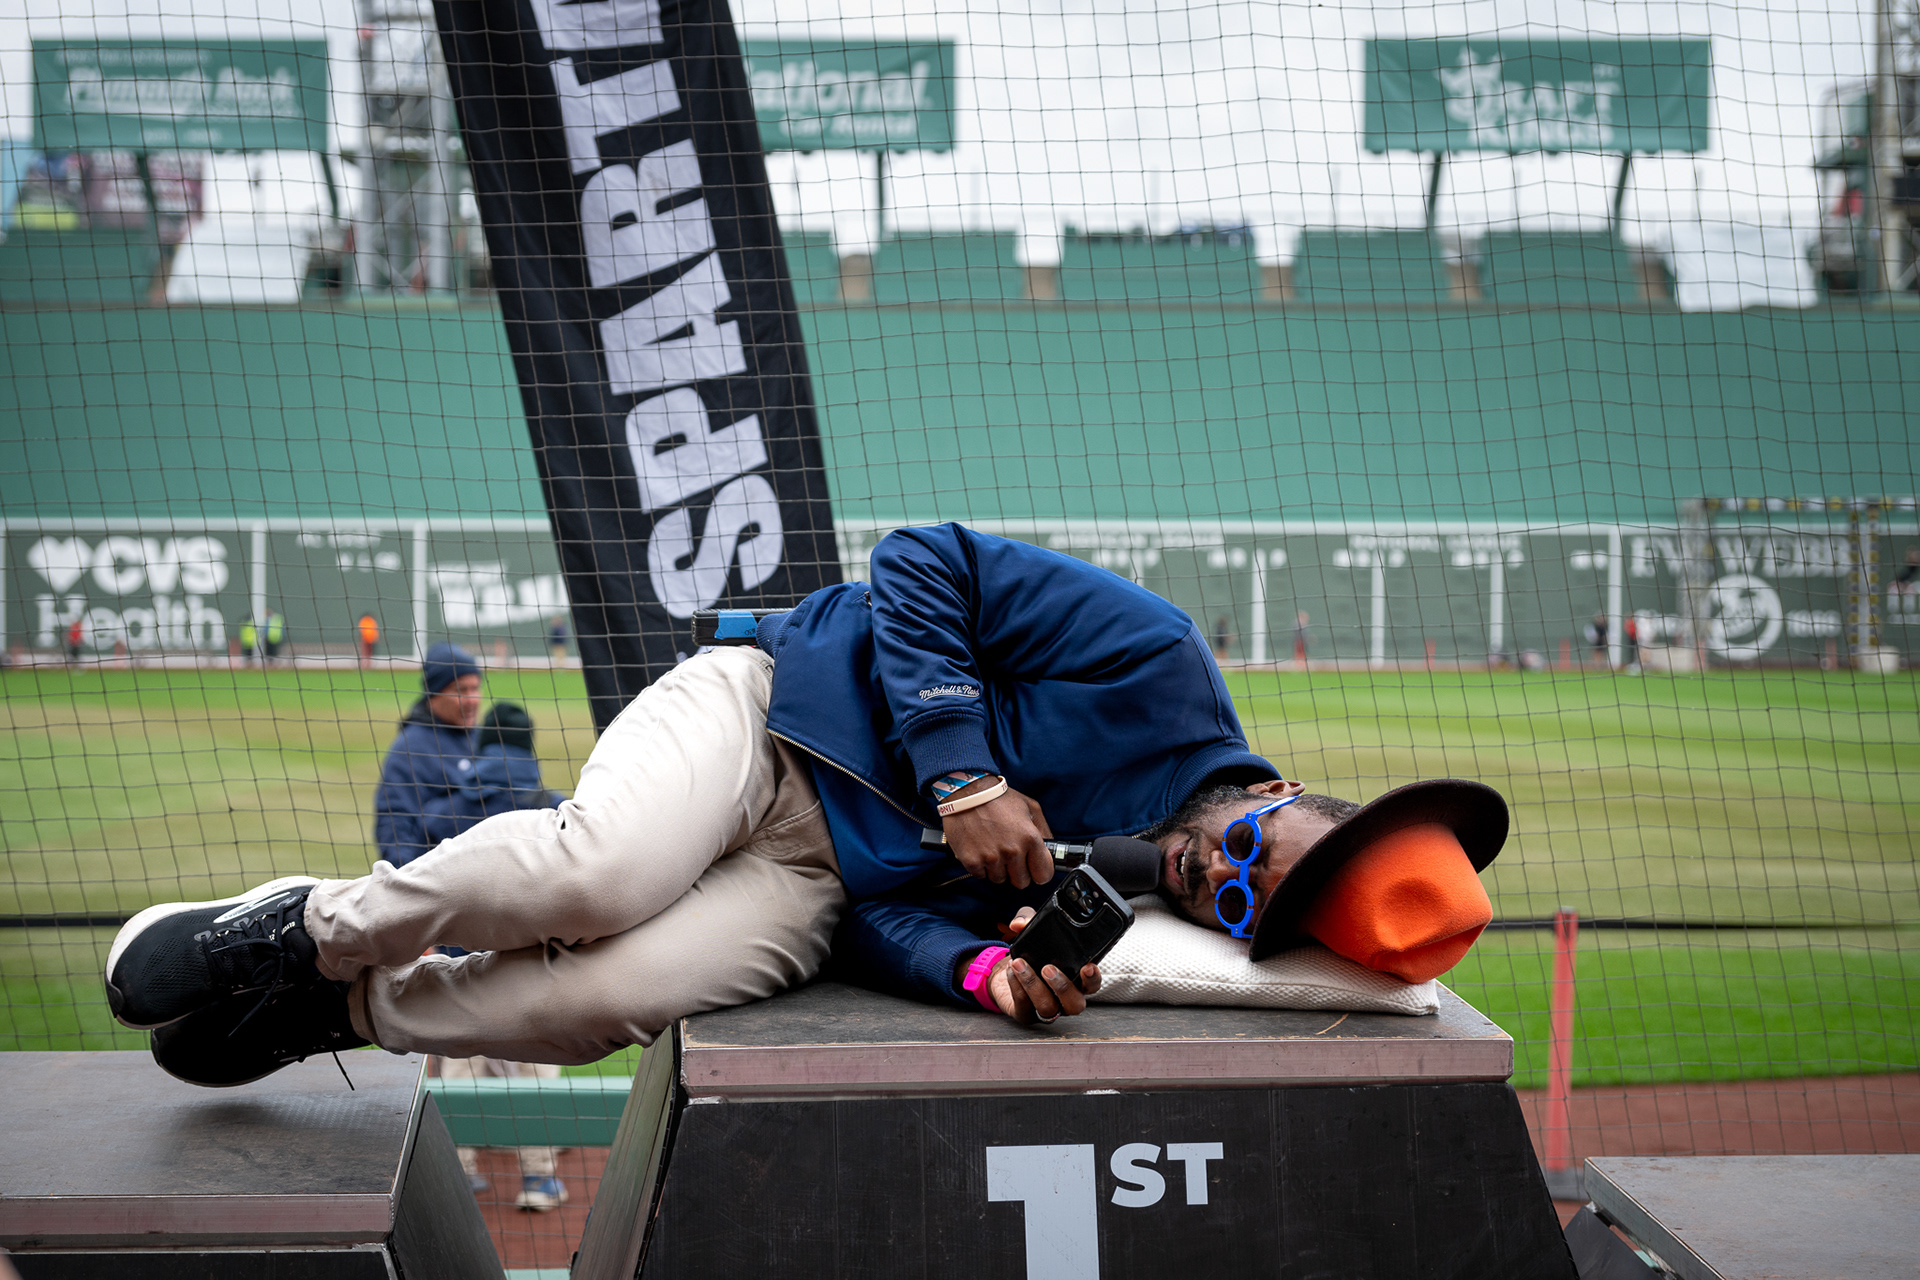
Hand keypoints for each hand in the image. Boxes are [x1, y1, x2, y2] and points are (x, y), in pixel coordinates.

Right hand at [942, 780, 1053, 887]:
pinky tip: (980, 849)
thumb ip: (1043, 829)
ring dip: (997, 868)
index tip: (1034, 869)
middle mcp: (1012, 850)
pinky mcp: (972, 861)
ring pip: (1000, 879)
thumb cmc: (997, 798)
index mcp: (1029, 838)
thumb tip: (1050, 847)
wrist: (966, 791)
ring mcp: (991, 857)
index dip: (1039, 873)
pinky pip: (981, 876)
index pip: (1044, 874)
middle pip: (1021, 882)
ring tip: (992, 848)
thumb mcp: (1029, 806)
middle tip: (1010, 857)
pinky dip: (980, 866)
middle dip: (1017, 872)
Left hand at [987, 907, 1102, 1024]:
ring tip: (1020, 964)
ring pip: (1048, 1008)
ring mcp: (1047, 1009)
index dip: (1093, 979)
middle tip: (1047, 968)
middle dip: (1063, 987)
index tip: (1087, 965)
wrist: (1008, 972)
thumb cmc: (1031, 953)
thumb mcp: (1033, 932)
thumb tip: (1019, 923)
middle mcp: (1065, 1000)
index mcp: (1076, 980)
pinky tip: (1010, 971)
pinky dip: (1016, 987)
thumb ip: (1029, 920)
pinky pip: (1024, 1007)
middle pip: (1076, 1005)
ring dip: (1033, 985)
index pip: (1092, 985)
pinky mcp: (1026, 1015)